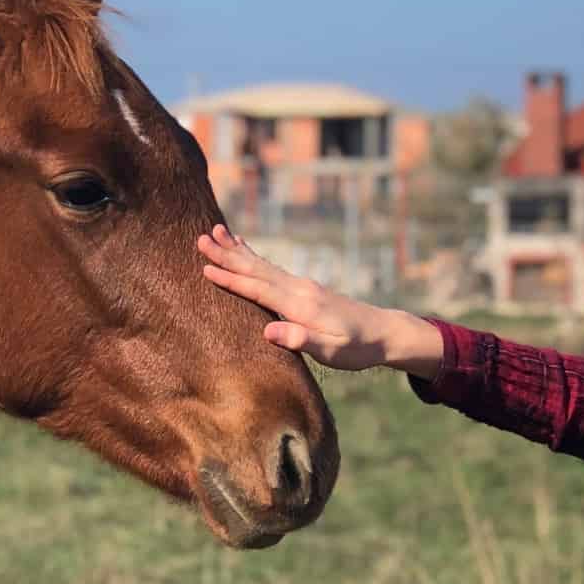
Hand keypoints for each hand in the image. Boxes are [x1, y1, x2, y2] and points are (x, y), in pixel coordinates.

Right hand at [196, 225, 442, 378]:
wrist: (382, 332)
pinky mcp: (305, 289)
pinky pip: (272, 269)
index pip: (259, 290)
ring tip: (216, 233)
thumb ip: (301, 339)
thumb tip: (267, 331)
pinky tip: (245, 248)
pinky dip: (255, 257)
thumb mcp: (331, 350)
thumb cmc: (357, 347)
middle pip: (257, 269)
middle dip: (228, 255)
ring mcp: (302, 286)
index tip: (206, 268)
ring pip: (263, 265)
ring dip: (237, 250)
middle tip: (201, 238)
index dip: (232, 279)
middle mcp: (299, 289)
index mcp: (301, 304)